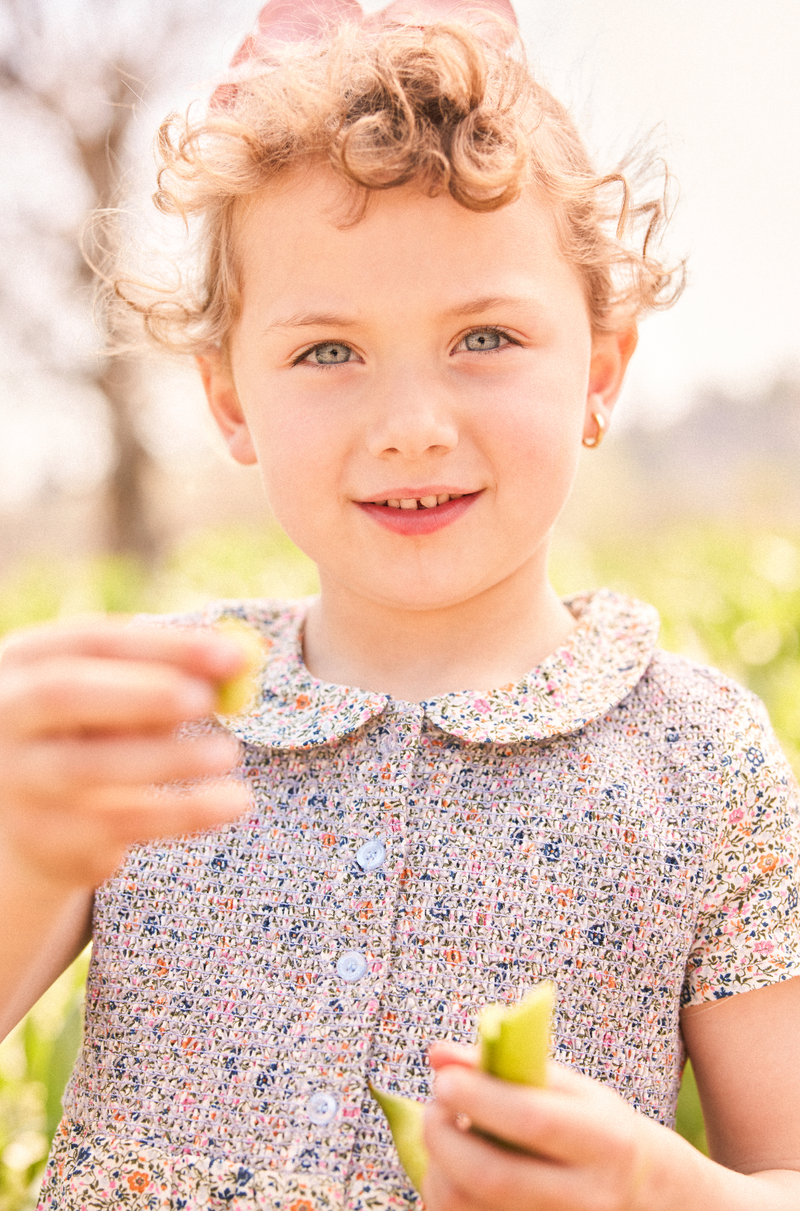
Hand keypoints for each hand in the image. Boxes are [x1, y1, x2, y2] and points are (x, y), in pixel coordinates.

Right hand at [0, 617, 250, 888]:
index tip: (233, 655)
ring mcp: (16, 779)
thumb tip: (239, 661)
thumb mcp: (120, 696)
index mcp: (26, 662)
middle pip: (64, 694)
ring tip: (229, 753)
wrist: (34, 822)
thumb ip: (170, 675)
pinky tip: (229, 803)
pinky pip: (116, 824)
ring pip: (89, 767)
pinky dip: (180, 813)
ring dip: (168, 758)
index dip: (164, 646)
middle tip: (207, 699)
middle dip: (142, 692)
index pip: (93, 641)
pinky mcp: (44, 836)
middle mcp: (6, 715)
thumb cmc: (93, 733)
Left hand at [423, 1043, 672, 1210]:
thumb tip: (438, 1054)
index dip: (480, 1098)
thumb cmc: (598, 1129)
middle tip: (433, 1107)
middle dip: (445, 1137)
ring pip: (472, 1210)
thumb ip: (508, 1064)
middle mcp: (587, 1197)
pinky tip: (449, 1171)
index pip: (534, 1121)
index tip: (444, 1079)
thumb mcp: (573, 1090)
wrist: (645, 1196)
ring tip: (441, 1136)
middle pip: (494, 1177)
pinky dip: (444, 1197)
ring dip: (437, 1169)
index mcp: (606, 1142)